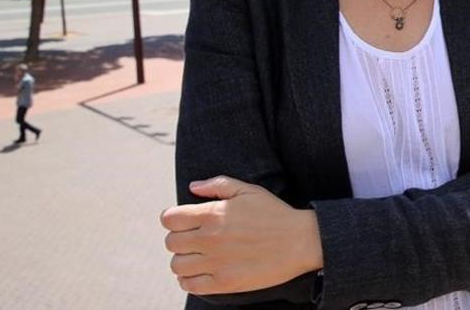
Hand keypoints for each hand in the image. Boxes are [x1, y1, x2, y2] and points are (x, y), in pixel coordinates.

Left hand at [160, 176, 321, 294]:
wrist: (300, 241)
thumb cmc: (275, 214)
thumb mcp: (249, 190)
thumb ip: (218, 184)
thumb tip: (193, 187)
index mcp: (213, 214)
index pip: (169, 218)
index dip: (174, 218)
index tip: (184, 221)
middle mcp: (210, 239)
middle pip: (170, 242)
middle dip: (179, 239)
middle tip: (194, 239)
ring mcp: (216, 263)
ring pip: (177, 265)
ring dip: (184, 260)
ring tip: (197, 257)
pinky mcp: (224, 282)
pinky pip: (190, 285)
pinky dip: (189, 280)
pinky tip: (201, 272)